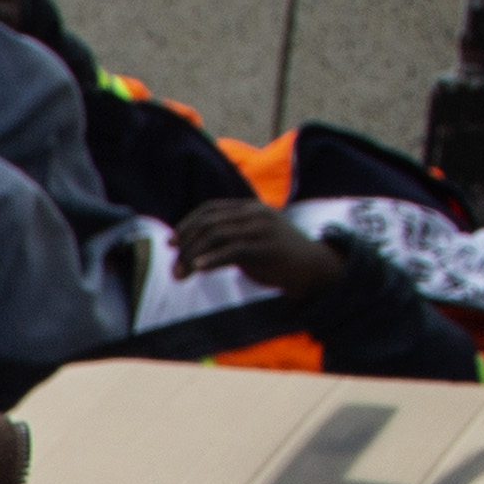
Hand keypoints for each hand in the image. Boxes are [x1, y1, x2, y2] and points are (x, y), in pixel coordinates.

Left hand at [169, 200, 340, 295]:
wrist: (312, 267)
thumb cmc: (277, 258)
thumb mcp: (250, 242)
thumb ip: (227, 239)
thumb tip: (193, 251)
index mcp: (249, 209)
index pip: (210, 209)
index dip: (187, 224)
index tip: (171, 243)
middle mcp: (254, 214)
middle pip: (209, 223)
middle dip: (186, 245)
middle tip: (174, 268)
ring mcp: (261, 229)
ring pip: (216, 235)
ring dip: (193, 255)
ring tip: (180, 274)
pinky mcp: (267, 248)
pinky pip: (232, 250)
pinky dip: (211, 259)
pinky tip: (198, 268)